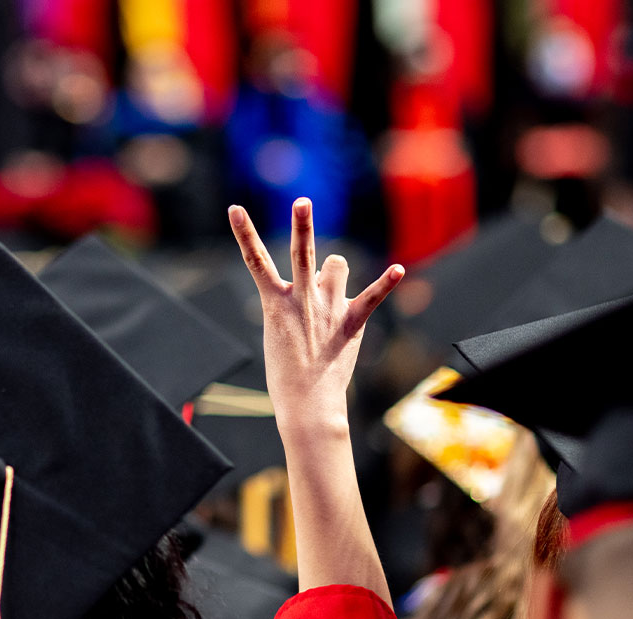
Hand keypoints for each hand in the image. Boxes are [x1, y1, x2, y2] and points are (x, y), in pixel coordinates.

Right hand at [229, 199, 402, 432]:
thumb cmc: (286, 376)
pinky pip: (371, 296)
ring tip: (331, 284)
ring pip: (336, 266)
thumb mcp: (278, 335)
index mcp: (275, 304)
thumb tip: (316, 290)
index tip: (234, 209)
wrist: (307, 403)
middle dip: (301, 224)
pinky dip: (385, 283)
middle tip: (302, 203)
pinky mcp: (351, 322)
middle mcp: (301, 299)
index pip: (254, 260)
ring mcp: (327, 309)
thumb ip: (294, 308)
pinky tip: (398, 271)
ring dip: (334, 270)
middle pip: (301, 252)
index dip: (242, 232)